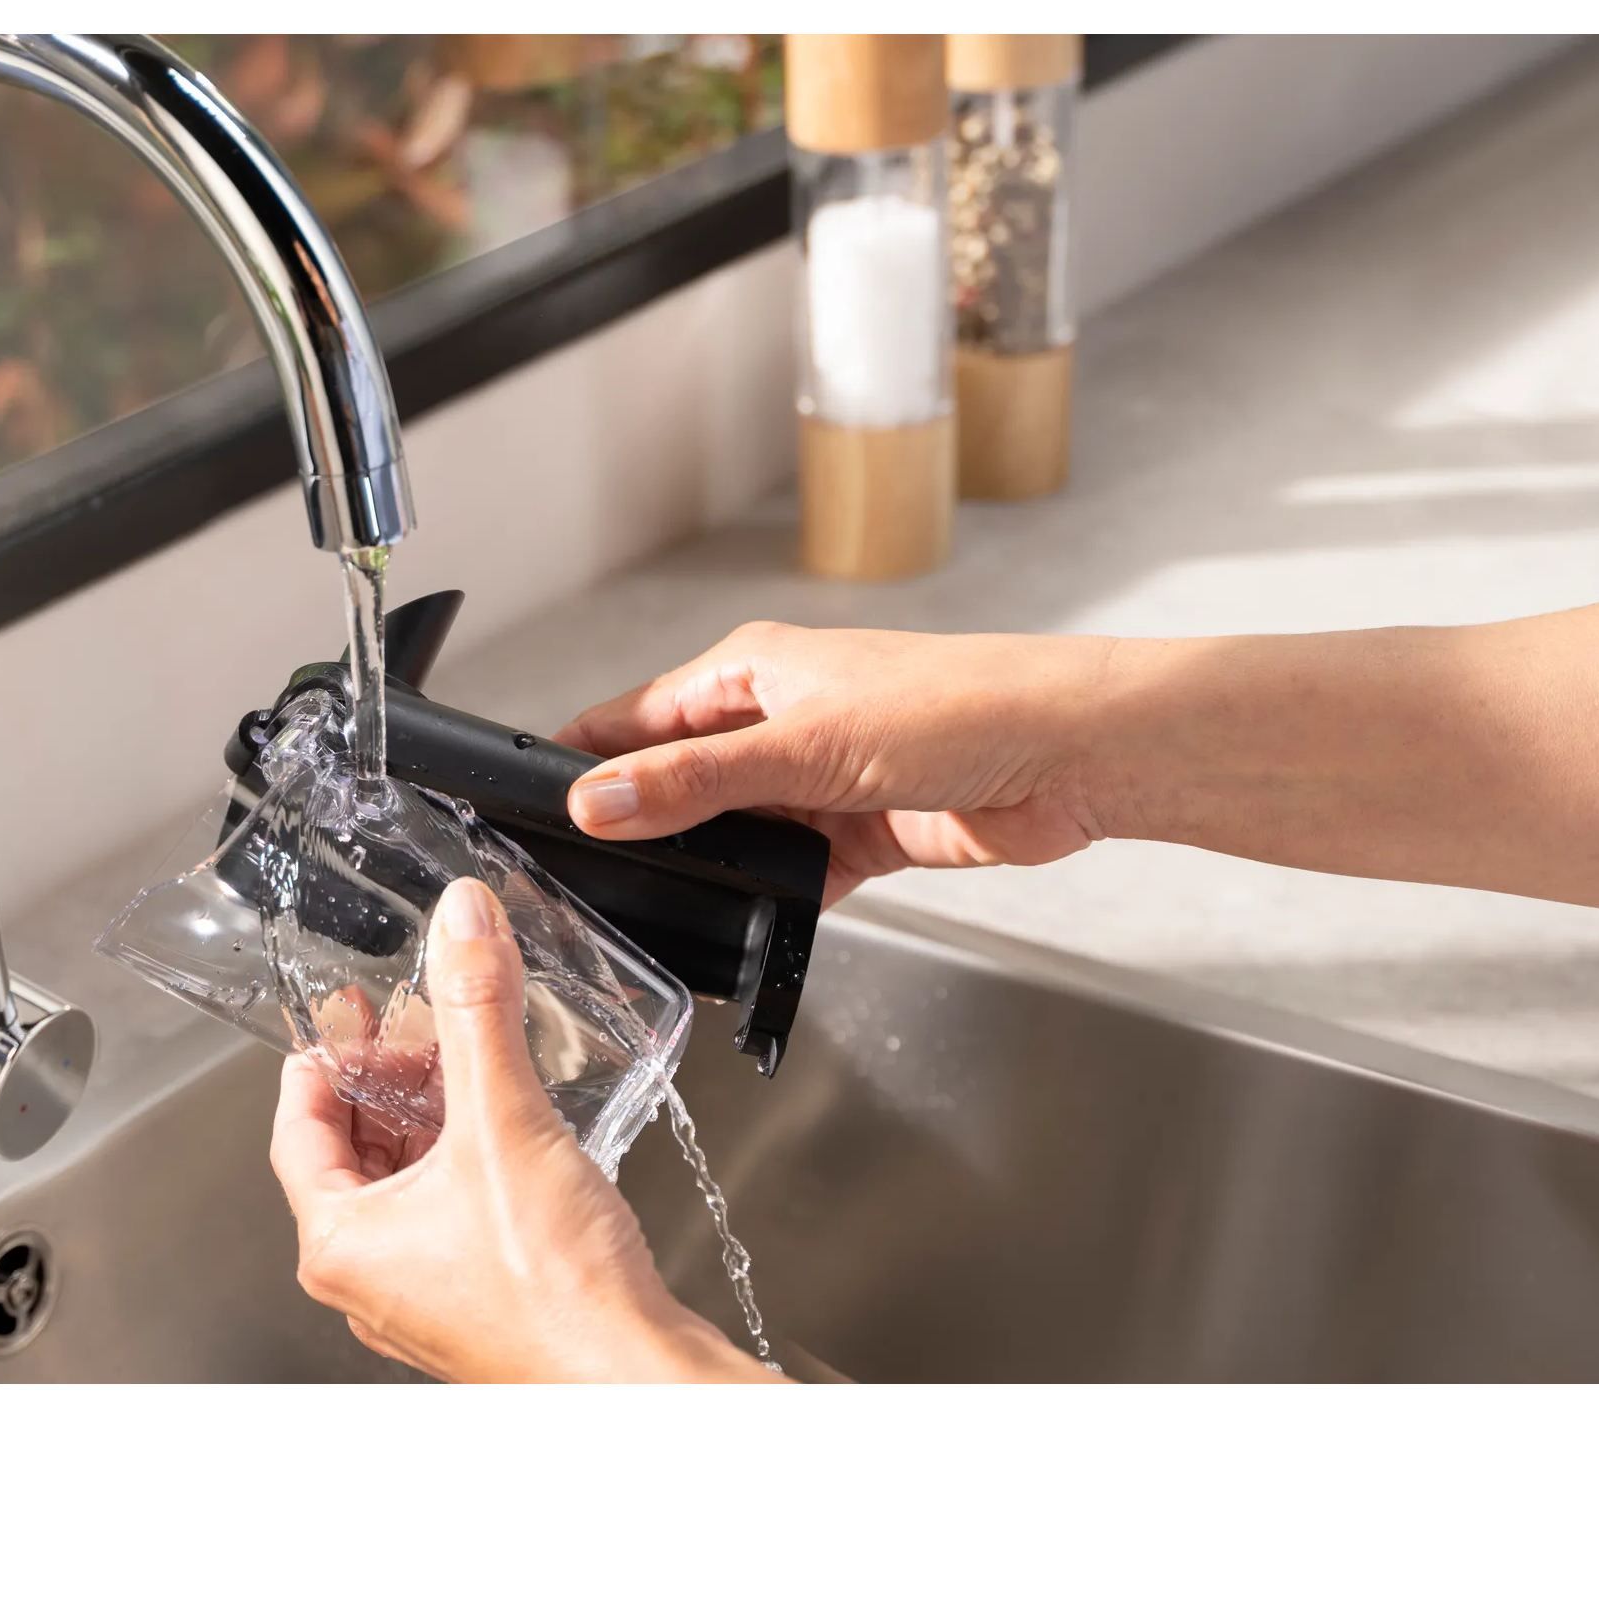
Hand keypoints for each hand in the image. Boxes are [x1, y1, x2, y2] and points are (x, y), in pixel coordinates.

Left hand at [269, 876, 773, 1382]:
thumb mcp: (503, 1122)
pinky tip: (516, 1126)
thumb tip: (459, 927)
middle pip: (353, 1152)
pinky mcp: (482, 1298)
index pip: (296, 1128)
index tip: (345, 1011)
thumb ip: (477, 1011)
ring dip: (434, 1115)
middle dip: (388, 1078)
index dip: (322, 1056)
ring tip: (470, 1062)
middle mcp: (373, 1279)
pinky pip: (454, 1210)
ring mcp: (427, 1295)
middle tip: (417, 1024)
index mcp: (342, 1244)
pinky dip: (470, 1156)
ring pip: (408, 1183)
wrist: (632, 1375)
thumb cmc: (553, 1294)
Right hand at [558, 622, 1119, 902]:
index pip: (635, 716)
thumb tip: (601, 800)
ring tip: (662, 913)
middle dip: (640, 826)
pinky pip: (792, 877)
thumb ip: (699, 781)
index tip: (527, 804)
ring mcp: (819, 780)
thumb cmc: (961, 705)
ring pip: (734, 835)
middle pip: (679, 780)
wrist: (1071, 755)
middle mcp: (780, 720)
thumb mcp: (808, 744)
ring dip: (712, 869)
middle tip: (583, 881)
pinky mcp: (860, 834)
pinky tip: (749, 930)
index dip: (581, 758)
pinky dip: (771, 903)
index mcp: (753, 669)